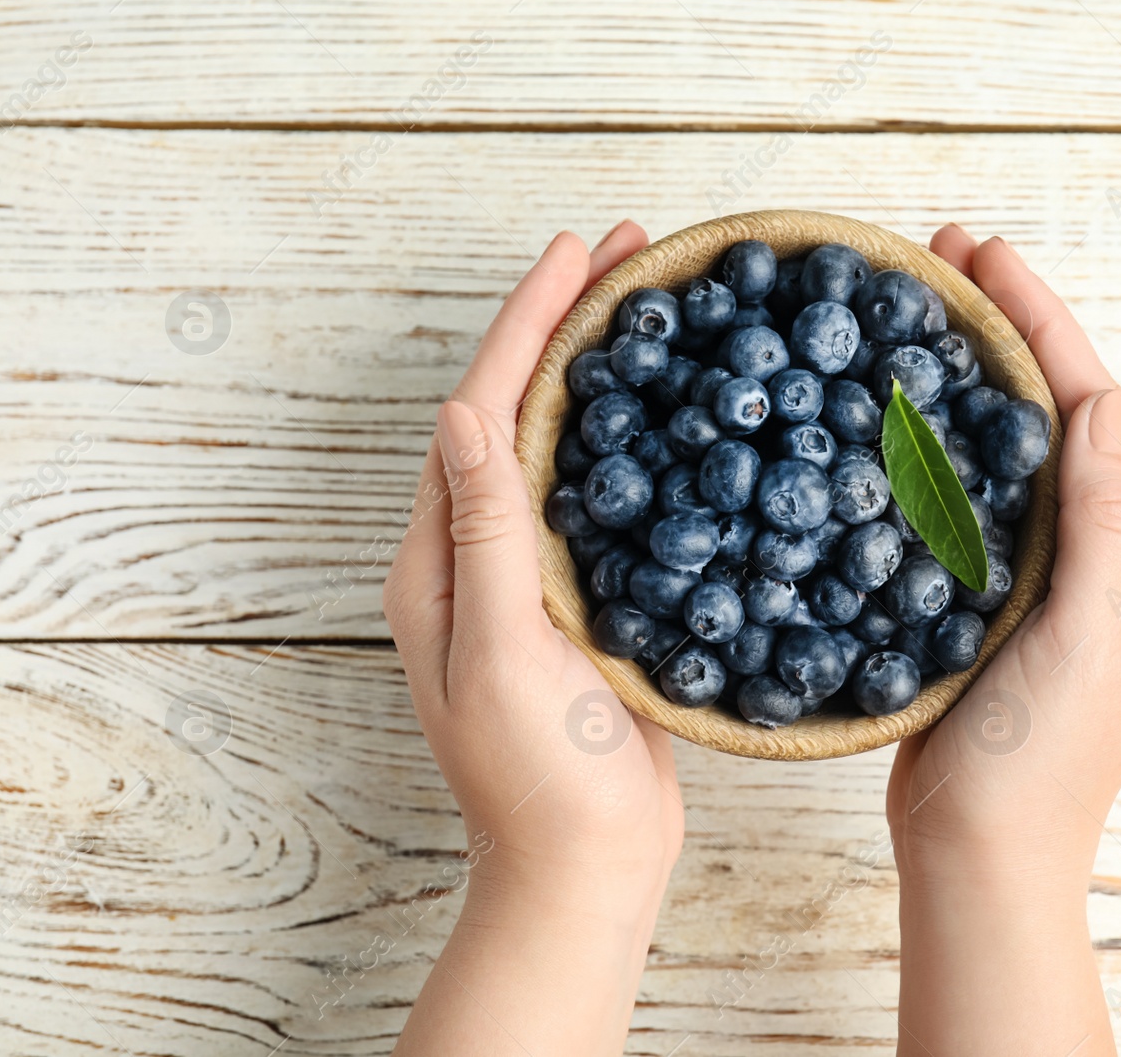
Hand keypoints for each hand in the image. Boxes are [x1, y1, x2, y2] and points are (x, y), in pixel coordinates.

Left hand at [383, 223, 683, 1054]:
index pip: (481, 412)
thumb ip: (488, 533)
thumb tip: (465, 409)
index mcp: (444, 562)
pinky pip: (599, 497)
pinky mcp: (582, 602)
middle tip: (630, 253)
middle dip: (566, 326)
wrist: (587, 867)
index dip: (528, 325)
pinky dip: (634, 441)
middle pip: (519, 412)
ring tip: (652, 307)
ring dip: (601, 371)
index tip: (578, 254)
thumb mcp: (507, 651)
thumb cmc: (545, 777)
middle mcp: (479, 558)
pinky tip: (676, 416)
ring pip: (562, 446)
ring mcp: (531, 579)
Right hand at [886, 226, 1120, 1054]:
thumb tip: (1101, 404)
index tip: (983, 254)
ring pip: (1016, 447)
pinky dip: (944, 442)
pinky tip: (901, 416)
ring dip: (975, 374)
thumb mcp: (1091, 635)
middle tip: (944, 258)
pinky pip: (978, 496)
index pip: (1096, 407)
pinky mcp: (998, 600)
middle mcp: (1110, 554)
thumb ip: (1109, 519)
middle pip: (1059, 411)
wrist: (984, 855)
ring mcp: (1053, 577)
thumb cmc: (1040, 762)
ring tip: (923, 312)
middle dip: (1008, 329)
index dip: (1041, 323)